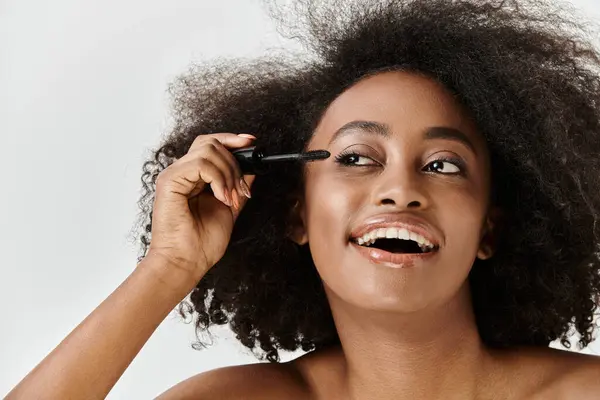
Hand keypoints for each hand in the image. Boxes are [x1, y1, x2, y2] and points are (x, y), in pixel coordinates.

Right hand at [146, 133, 255, 279]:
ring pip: (208, 149)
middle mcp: (182, 172)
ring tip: (230, 198)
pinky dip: (218, 179)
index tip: (252, 143)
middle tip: (240, 189)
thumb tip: (252, 170)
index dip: (232, 140)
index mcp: (194, 177)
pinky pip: (200, 163)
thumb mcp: (230, 208)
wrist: (187, 262)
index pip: (211, 145)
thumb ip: (238, 187)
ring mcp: (174, 175)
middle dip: (235, 162)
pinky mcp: (169, 181)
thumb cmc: (202, 243)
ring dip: (228, 174)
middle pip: (210, 142)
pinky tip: (221, 197)